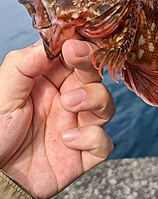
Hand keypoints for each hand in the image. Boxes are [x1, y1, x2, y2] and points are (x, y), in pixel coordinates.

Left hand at [0, 39, 114, 198]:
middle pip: (95, 78)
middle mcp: (66, 102)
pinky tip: (68, 140)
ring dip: (94, 98)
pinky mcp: (83, 155)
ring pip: (106, 106)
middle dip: (90, 66)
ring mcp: (77, 127)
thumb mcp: (2, 95)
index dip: (79, 47)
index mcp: (47, 84)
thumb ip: (23, 66)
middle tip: (77, 58)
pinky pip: (103, 143)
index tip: (74, 43)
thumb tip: (48, 43)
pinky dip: (92, 138)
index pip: (73, 59)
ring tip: (69, 104)